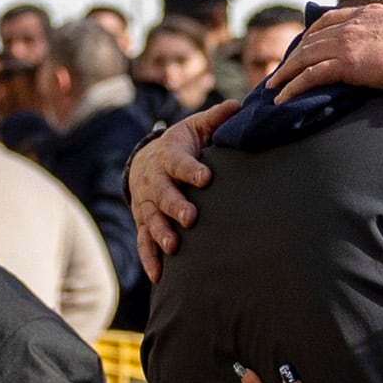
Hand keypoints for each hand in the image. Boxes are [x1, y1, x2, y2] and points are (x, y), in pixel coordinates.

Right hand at [130, 104, 229, 274]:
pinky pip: (143, 242)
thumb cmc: (181, 145)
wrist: (145, 161)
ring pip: (152, 219)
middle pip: (163, 194)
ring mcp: (147, 204)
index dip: (191, 169)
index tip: (206, 177)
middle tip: (190, 218)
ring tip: (173, 247)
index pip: (180, 162)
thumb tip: (239, 106)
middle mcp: (155, 181)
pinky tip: (159, 276)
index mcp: (170, 156)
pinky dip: (149, 259)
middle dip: (175, 206)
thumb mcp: (195, 128)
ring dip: (161, 233)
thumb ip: (216, 119)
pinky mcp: (143, 222)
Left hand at [255, 0, 382, 106]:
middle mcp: (352, 24)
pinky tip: (282, 99)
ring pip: (305, 57)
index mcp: (369, 13)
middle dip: (293, 55)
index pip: (331, 19)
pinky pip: (310, 77)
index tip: (304, 43)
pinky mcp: (346, 65)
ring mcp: (346, 44)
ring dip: (285, 72)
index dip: (313, 32)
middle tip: (281, 69)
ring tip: (273, 87)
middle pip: (311, 39)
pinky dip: (292, 87)